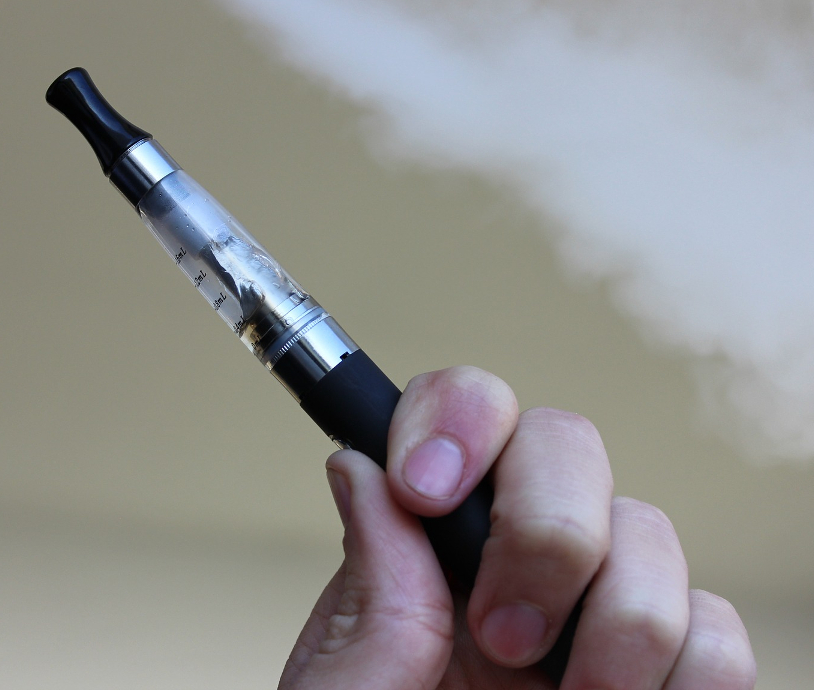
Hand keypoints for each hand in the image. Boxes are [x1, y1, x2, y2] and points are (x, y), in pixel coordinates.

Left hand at [279, 367, 755, 689]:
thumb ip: (368, 590)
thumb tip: (359, 464)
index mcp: (426, 550)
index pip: (462, 412)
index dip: (456, 421)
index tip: (426, 490)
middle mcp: (511, 564)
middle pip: (567, 445)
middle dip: (545, 531)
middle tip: (502, 636)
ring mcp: (593, 615)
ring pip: (650, 533)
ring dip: (617, 622)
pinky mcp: (665, 678)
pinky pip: (718, 630)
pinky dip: (688, 675)